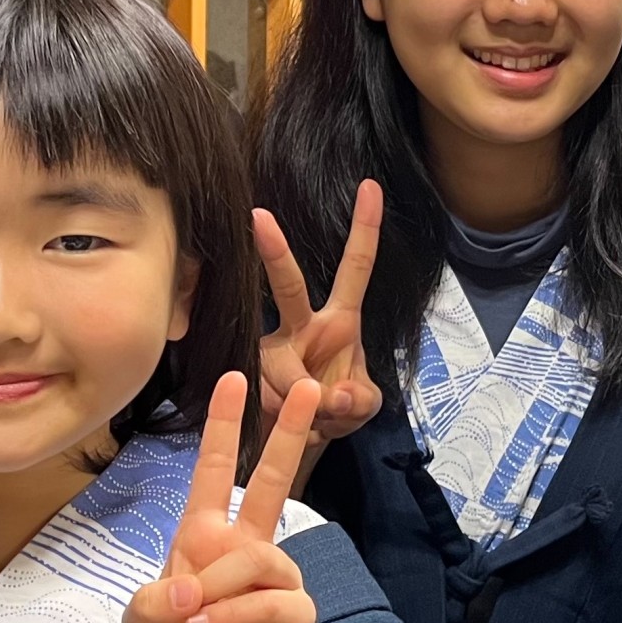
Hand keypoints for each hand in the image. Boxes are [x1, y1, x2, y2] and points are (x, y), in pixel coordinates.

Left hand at [125, 373, 320, 622]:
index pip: (218, 471)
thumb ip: (156, 597)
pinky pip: (271, 600)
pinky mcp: (295, 613)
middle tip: (308, 387)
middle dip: (289, 433)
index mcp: (207, 535)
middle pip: (275, 480)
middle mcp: (248, 547)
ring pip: (257, 557)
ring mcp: (277, 578)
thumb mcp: (142, 619)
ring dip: (219, 585)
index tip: (234, 378)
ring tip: (193, 616)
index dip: (225, 427)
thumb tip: (191, 590)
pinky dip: (235, 612)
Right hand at [252, 180, 383, 443]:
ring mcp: (272, 349)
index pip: (356, 267)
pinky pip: (268, 398)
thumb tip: (334, 396)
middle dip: (275, 252)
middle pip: (289, 285)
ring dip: (306, 403)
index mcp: (340, 320)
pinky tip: (300, 426)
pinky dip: (292, 422)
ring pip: (280, 366)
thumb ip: (357, 400)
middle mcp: (302, 325)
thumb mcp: (362, 404)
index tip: (371, 185)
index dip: (364, 228)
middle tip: (260, 218)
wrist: (300, 436)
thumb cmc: (338, 404)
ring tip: (321, 418)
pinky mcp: (250, 377)